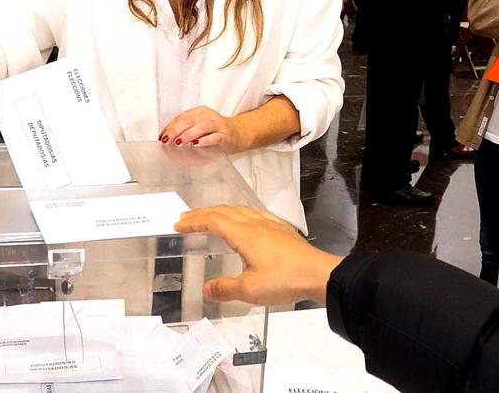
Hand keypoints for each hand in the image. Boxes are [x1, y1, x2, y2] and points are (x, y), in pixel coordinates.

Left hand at [160, 105, 243, 151]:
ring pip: (202, 127)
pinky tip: (196, 144)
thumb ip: (185, 129)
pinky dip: (204, 141)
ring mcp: (218, 125)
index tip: (162, 136)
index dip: (170, 126)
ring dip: (188, 135)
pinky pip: (215, 137)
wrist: (239, 134)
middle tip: (167, 140)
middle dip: (176, 130)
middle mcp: (209, 116)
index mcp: (200, 111)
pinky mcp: (226, 136)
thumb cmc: (215, 132)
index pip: (182, 117)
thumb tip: (166, 138)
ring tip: (178, 142)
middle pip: (190, 120)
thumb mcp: (199, 127)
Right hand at [175, 205, 342, 305]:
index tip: (179, 225)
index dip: (194, 221)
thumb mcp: (249, 289)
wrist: (318, 274)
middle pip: (224, 211)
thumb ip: (225, 288)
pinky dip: (240, 214)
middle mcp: (256, 224)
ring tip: (211, 217)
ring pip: (240, 210)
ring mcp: (270, 225)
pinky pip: (255, 214)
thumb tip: (207, 288)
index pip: (213, 221)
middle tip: (187, 218)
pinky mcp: (282, 230)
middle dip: (203, 213)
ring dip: (221, 211)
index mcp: (244, 234)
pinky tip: (245, 222)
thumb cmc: (285, 279)